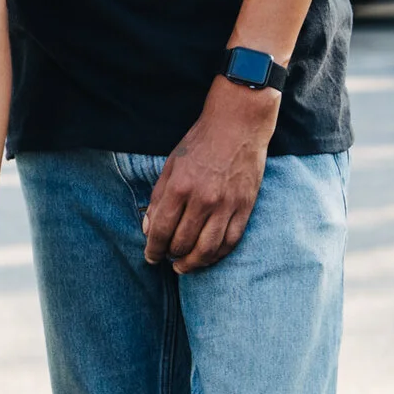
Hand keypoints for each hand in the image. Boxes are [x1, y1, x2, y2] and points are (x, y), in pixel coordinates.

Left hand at [143, 82, 278, 273]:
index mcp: (180, 187)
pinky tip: (207, 257)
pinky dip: (217, 255)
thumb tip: (148, 228)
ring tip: (183, 266)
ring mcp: (227, 206)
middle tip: (166, 258)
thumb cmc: (200, 143)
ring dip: (193, 263)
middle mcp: (203, 200)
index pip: (161, 229)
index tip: (150, 256)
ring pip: (207, 249)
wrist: (237, 126)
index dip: (153, 248)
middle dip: (170, 255)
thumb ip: (158, 198)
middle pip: (183, 243)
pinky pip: (230, 242)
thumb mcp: (171, 165)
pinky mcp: (245, 208)